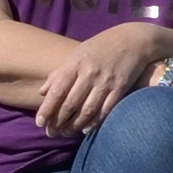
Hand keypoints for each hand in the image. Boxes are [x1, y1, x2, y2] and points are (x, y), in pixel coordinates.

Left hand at [30, 19, 172, 134]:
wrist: (133, 40)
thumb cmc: (100, 47)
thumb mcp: (77, 54)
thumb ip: (59, 73)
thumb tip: (42, 92)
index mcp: (75, 64)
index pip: (57, 91)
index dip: (47, 109)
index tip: (39, 122)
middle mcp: (90, 73)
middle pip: (70, 104)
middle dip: (58, 121)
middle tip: (51, 133)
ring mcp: (106, 82)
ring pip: (87, 110)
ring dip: (74, 125)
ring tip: (65, 133)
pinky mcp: (120, 89)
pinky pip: (105, 111)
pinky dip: (94, 122)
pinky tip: (85, 129)